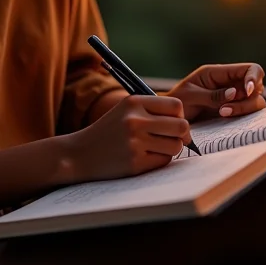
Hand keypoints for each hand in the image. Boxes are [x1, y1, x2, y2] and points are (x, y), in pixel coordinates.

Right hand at [69, 95, 189, 180]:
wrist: (79, 153)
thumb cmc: (108, 131)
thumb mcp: (125, 110)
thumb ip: (152, 111)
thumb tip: (186, 126)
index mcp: (134, 102)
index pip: (176, 105)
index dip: (180, 116)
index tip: (173, 123)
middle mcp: (135, 120)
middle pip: (181, 126)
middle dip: (182, 134)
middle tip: (173, 139)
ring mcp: (135, 142)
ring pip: (176, 146)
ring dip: (171, 149)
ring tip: (155, 148)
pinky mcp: (135, 163)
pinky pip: (164, 161)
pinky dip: (159, 160)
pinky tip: (144, 157)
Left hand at [165, 63, 265, 121]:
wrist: (170, 117)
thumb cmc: (178, 101)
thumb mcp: (191, 96)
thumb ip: (212, 95)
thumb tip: (235, 93)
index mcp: (219, 72)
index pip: (250, 69)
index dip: (254, 78)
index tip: (248, 91)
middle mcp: (230, 83)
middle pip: (257, 87)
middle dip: (247, 100)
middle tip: (225, 110)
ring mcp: (233, 98)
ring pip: (255, 102)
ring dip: (243, 110)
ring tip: (221, 114)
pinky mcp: (233, 112)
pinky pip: (248, 114)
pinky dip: (242, 118)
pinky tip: (225, 121)